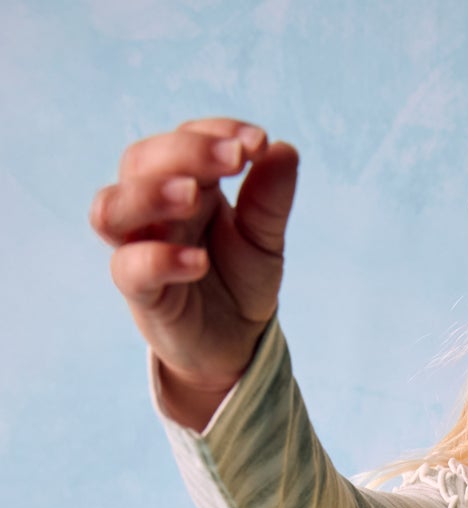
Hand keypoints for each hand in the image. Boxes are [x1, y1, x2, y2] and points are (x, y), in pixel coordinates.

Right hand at [90, 118, 298, 428]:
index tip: (258, 142)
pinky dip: (160, 259)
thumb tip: (285, 150)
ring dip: (151, 193)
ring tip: (195, 195)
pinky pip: (130, 268)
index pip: (185, 138)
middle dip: (186, 151)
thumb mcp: (265, 241)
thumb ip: (270, 200)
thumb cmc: (241, 284)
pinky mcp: (140, 293)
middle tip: (234, 159)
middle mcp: (154, 209)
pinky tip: (199, 261)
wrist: (236, 345)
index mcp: (186, 184)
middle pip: (140, 160)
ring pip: (113, 208)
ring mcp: (140, 248)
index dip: (215, 131)